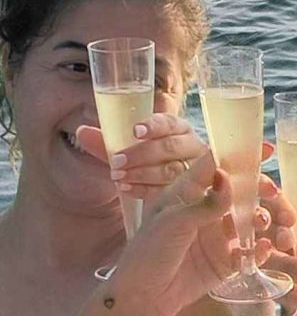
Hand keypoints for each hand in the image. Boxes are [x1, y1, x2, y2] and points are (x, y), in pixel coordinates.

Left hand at [76, 113, 207, 200]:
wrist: (169, 193)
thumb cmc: (148, 164)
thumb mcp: (128, 152)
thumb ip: (107, 143)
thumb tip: (81, 131)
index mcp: (181, 130)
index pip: (170, 123)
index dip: (154, 126)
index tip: (135, 131)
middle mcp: (193, 147)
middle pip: (171, 147)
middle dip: (141, 153)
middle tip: (117, 161)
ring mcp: (196, 171)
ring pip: (171, 170)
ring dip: (142, 173)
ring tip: (118, 177)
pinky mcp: (192, 192)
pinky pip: (169, 191)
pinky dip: (145, 189)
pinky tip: (126, 189)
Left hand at [111, 152, 272, 315]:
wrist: (142, 297)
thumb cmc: (148, 252)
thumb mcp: (173, 222)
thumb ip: (205, 203)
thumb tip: (229, 177)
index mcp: (188, 192)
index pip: (216, 165)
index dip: (239, 155)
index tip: (265, 149)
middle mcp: (206, 209)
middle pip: (241, 191)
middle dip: (260, 189)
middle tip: (272, 192)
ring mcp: (218, 234)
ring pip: (250, 218)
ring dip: (263, 218)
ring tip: (264, 223)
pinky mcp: (226, 259)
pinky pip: (251, 250)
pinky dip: (260, 248)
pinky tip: (263, 248)